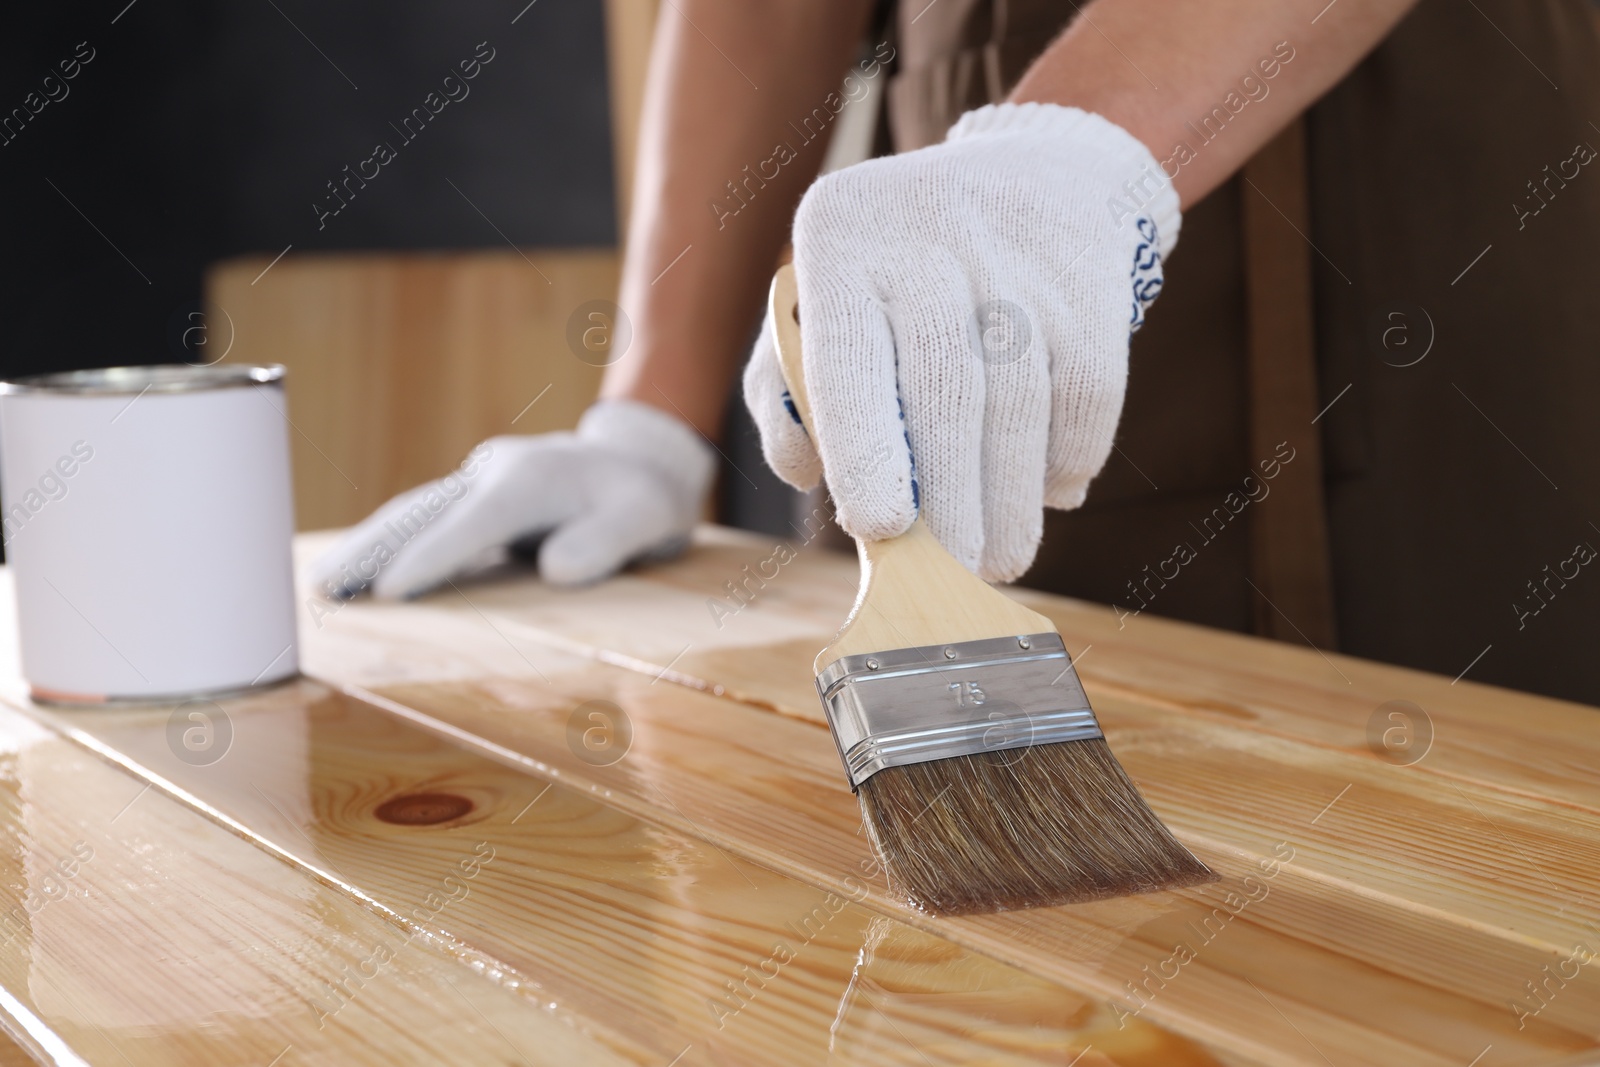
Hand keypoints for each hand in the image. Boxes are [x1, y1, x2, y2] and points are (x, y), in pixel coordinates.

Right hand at [309, 400, 714, 597]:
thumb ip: (606, 540)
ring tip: (322, 586)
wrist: (639, 459)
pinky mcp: (473, 498)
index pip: (476, 521)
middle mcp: (494, 473)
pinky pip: (423, 521)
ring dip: (367, 546)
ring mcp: (477, 482)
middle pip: (422, 511)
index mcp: (532, 479)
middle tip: (323, 589)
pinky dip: (388, 545)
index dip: (435, 554)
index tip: (392, 589)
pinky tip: (358, 576)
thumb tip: (554, 569)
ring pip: (412, 512)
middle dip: (373, 548)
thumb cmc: (643, 496)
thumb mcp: (647, 517)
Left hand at [743, 102, 1178, 581]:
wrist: (1028, 178)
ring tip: (999, 559)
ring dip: (1012, 500)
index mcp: (839, 238)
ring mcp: (1017, 252)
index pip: (848, 356)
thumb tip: (808, 475)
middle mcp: (927, 234)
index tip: (879, 527)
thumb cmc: (892, 276)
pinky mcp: (1091, 278)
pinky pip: (1087, 393)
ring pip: (1022, 403)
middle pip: (947, 392)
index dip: (864, 448)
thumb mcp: (816, 305)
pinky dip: (1069, 456)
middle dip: (952, 502)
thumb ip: (784, 392)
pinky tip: (1050, 494)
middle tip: (951, 571)